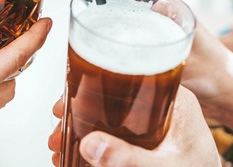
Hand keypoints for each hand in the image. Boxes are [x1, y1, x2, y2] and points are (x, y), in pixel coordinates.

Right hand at [47, 88, 220, 166]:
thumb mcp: (165, 165)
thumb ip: (130, 158)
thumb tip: (90, 144)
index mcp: (174, 98)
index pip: (128, 74)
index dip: (91, 84)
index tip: (68, 99)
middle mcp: (163, 104)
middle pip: (111, 96)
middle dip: (78, 112)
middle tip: (58, 127)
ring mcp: (155, 122)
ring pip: (109, 115)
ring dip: (82, 128)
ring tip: (60, 144)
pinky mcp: (150, 139)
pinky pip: (116, 132)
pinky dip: (95, 141)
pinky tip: (76, 152)